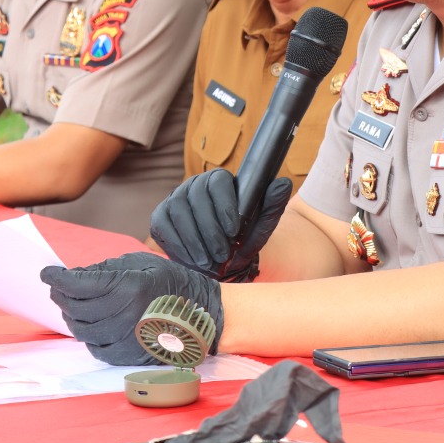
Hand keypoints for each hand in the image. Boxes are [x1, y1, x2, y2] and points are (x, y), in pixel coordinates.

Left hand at [41, 251, 223, 365]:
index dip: (57, 278)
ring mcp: (125, 338)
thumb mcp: (142, 264)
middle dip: (62, 295)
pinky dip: (86, 335)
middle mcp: (124, 315)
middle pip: (75, 308)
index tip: (47, 273)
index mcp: (129, 288)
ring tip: (73, 305)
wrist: (203, 314)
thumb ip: (107, 269)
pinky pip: (94, 347)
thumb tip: (75, 275)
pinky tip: (90, 323)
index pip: (78, 285)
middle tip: (58, 287)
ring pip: (81, 330)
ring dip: (71, 316)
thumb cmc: (173, 284)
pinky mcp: (127, 356)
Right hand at [150, 169, 291, 280]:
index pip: (217, 180)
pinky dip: (178, 245)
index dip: (225, 204)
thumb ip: (273, 205)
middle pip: (196, 196)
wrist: (222, 261)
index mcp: (219, 180)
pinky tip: (193, 260)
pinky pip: (164, 226)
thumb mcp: (261, 226)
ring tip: (210, 261)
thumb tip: (283, 183)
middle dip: (210, 228)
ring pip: (179, 211)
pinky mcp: (160, 218)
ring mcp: (174, 200)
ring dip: (195, 239)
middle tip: (222, 254)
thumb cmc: (242, 240)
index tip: (234, 230)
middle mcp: (193, 185)